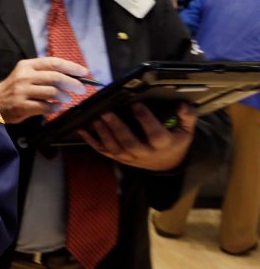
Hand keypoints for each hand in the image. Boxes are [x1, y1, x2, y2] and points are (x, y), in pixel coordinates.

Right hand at [0, 57, 88, 123]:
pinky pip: (45, 106)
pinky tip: (57, 107)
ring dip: (64, 96)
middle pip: (55, 77)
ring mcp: (22, 91)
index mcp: (27, 65)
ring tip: (68, 99)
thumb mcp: (26, 74)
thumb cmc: (15, 88)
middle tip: (82, 89)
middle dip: (73, 83)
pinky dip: (55, 107)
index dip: (71, 67)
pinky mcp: (21, 106)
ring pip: (52, 92)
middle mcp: (24, 76)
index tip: (84, 72)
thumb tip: (72, 76)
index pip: (53, 62)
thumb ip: (44, 73)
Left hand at [77, 102, 197, 170]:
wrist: (168, 164)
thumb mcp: (186, 130)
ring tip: (95, 119)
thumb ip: (187, 117)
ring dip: (103, 134)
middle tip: (106, 113)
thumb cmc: (175, 141)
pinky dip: (92, 141)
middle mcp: (146, 153)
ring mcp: (131, 157)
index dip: (146, 120)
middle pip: (130, 143)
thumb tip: (182, 105)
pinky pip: (104, 151)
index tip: (136, 104)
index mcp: (163, 145)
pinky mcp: (120, 158)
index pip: (155, 134)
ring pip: (115, 149)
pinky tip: (82, 130)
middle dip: (117, 128)